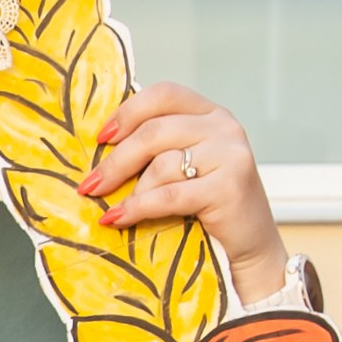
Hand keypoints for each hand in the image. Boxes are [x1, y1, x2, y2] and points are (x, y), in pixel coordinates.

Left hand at [79, 83, 287, 301]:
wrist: (250, 247)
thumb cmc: (210, 207)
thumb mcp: (187, 166)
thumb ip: (159, 148)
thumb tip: (101, 147)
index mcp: (211, 113)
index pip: (164, 94)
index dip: (128, 112)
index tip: (101, 138)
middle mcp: (224, 126)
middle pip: (154, 131)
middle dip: (116, 161)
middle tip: (90, 185)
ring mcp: (230, 154)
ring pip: (161, 164)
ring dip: (130, 191)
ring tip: (111, 210)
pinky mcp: (229, 186)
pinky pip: (169, 195)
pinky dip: (138, 208)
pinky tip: (118, 219)